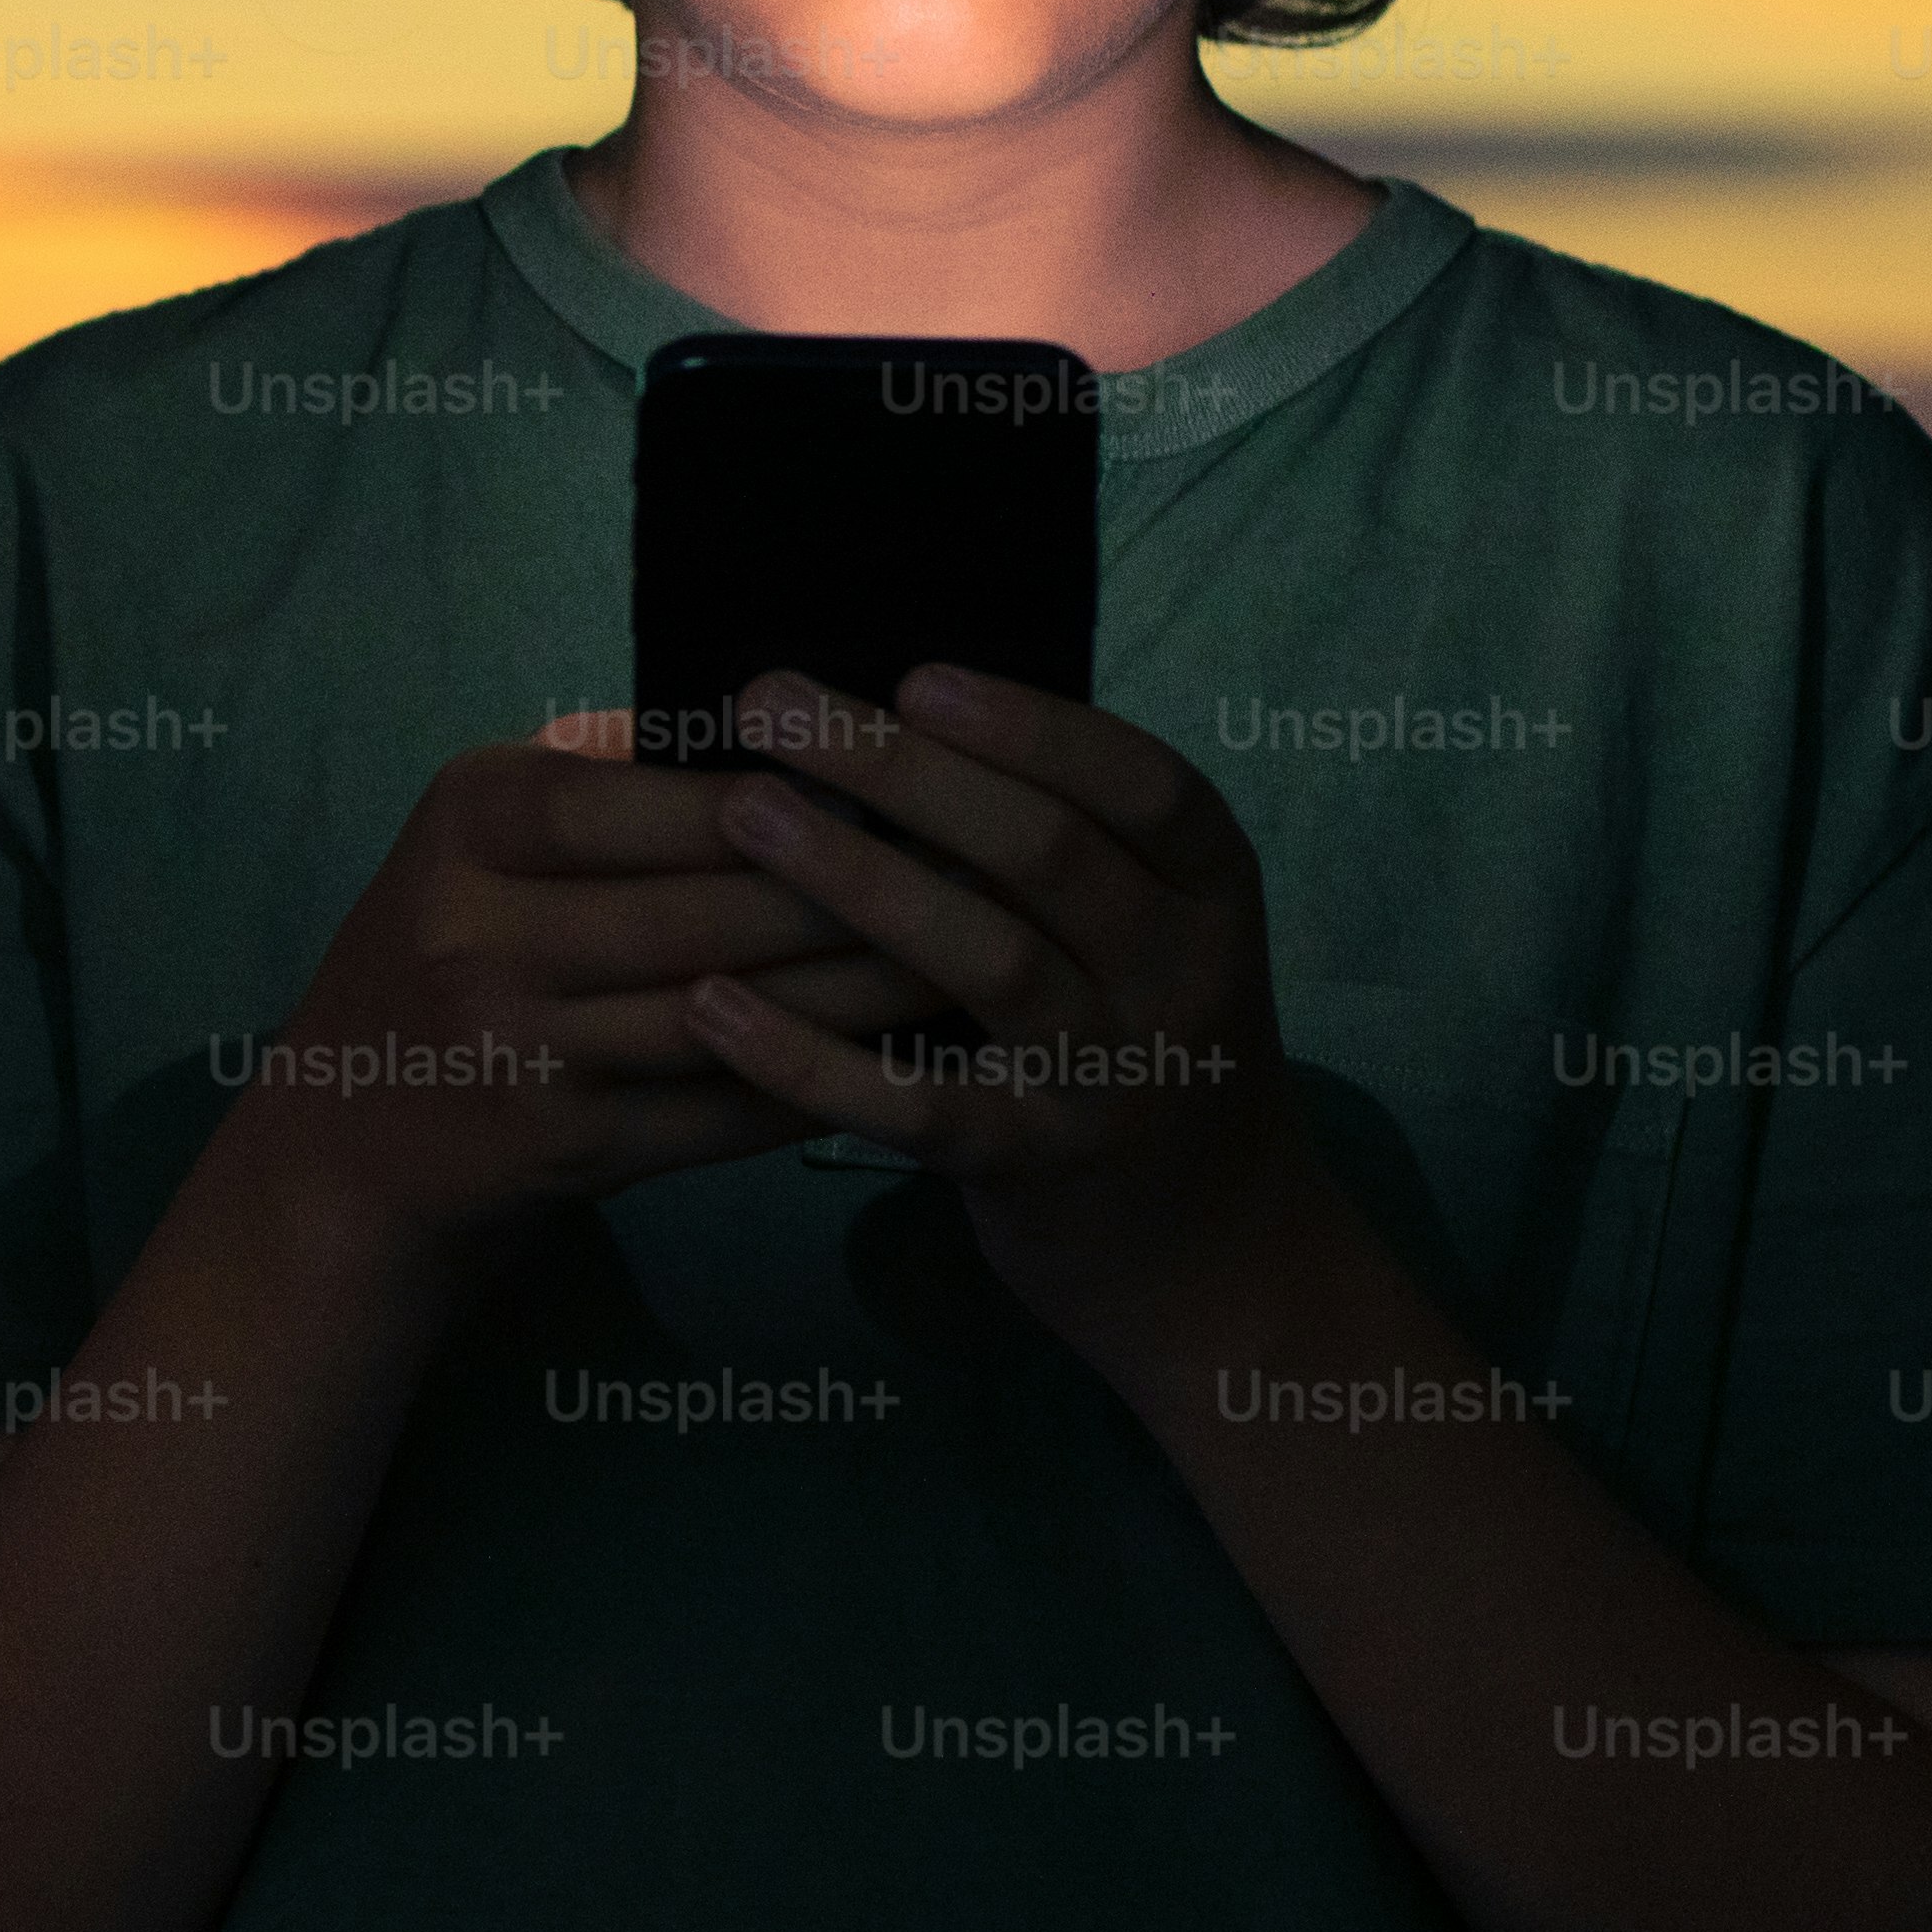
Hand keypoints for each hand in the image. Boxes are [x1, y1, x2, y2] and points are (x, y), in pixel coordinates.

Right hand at [206, 708, 962, 1267]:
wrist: (341, 1150)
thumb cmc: (443, 960)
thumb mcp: (475, 840)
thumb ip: (598, 772)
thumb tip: (772, 712)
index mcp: (473, 818)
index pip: (669, 795)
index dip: (800, 797)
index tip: (916, 788)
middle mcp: (483, 925)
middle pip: (719, 905)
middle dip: (867, 896)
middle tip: (994, 876)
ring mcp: (520, 1045)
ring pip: (741, 1008)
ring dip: (868, 994)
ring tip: (976, 963)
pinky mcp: (561, 1147)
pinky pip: (726, 1111)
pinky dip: (823, 1086)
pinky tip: (904, 1064)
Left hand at [670, 663, 1318, 1345]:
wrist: (1216, 1254)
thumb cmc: (1137, 1043)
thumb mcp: (1146, 933)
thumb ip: (1057, 841)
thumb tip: (887, 710)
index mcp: (1210, 895)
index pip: (1143, 786)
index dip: (1031, 727)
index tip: (914, 677)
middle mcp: (1180, 977)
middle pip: (1046, 855)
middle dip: (903, 770)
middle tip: (772, 704)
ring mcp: (1113, 1078)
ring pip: (989, 963)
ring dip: (858, 879)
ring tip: (743, 811)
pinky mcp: (1034, 1166)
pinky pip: (916, 1107)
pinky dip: (811, 1057)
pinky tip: (715, 1004)